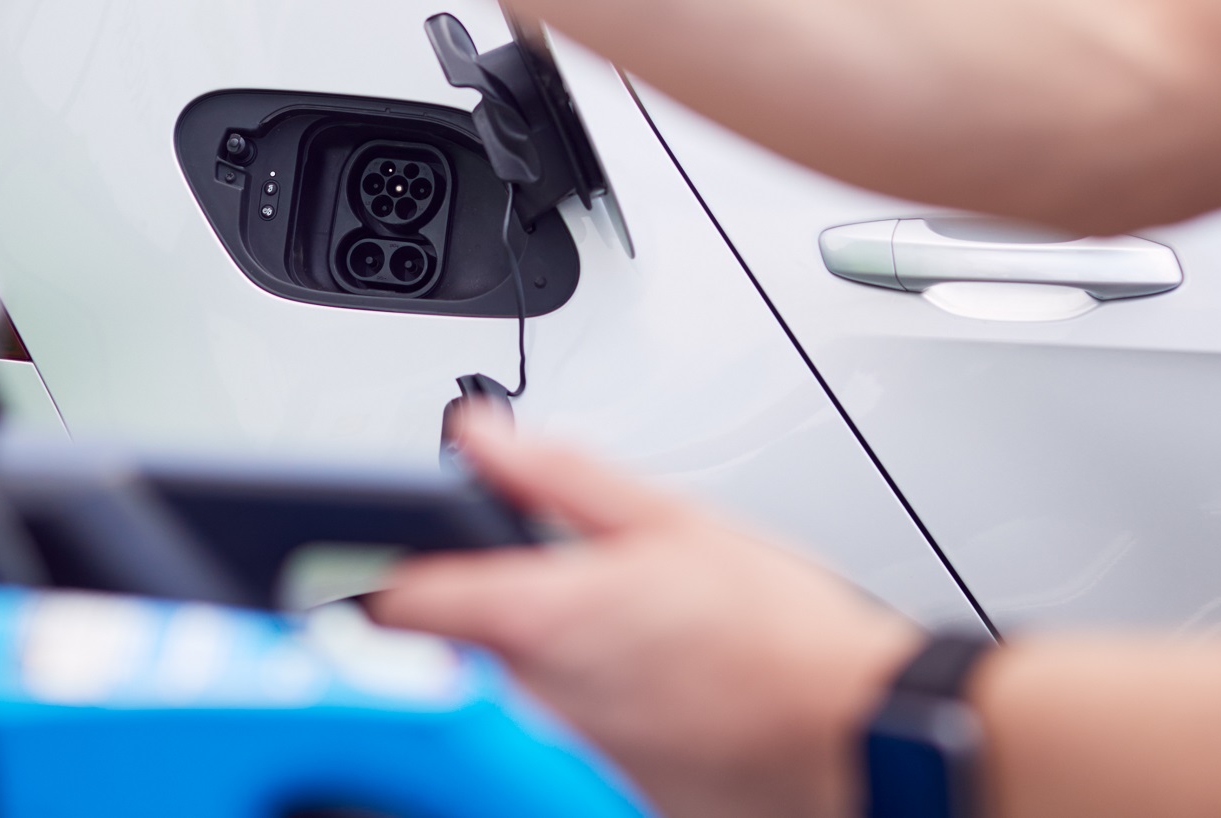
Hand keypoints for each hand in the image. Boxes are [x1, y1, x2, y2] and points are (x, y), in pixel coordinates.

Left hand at [369, 415, 922, 817]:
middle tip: (534, 577)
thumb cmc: (782, 630)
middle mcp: (543, 695)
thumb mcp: (669, 518)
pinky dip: (594, 708)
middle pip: (458, 649)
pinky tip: (656, 683)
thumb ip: (556, 476)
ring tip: (625, 629)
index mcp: (547, 617)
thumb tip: (479, 437)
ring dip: (542, 661)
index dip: (371, 578)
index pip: (402, 604)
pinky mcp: (610, 791)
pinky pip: (572, 738)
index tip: (362, 559)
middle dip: (477, 611)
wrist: (858, 735)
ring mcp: (573, 751)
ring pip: (516, 695)